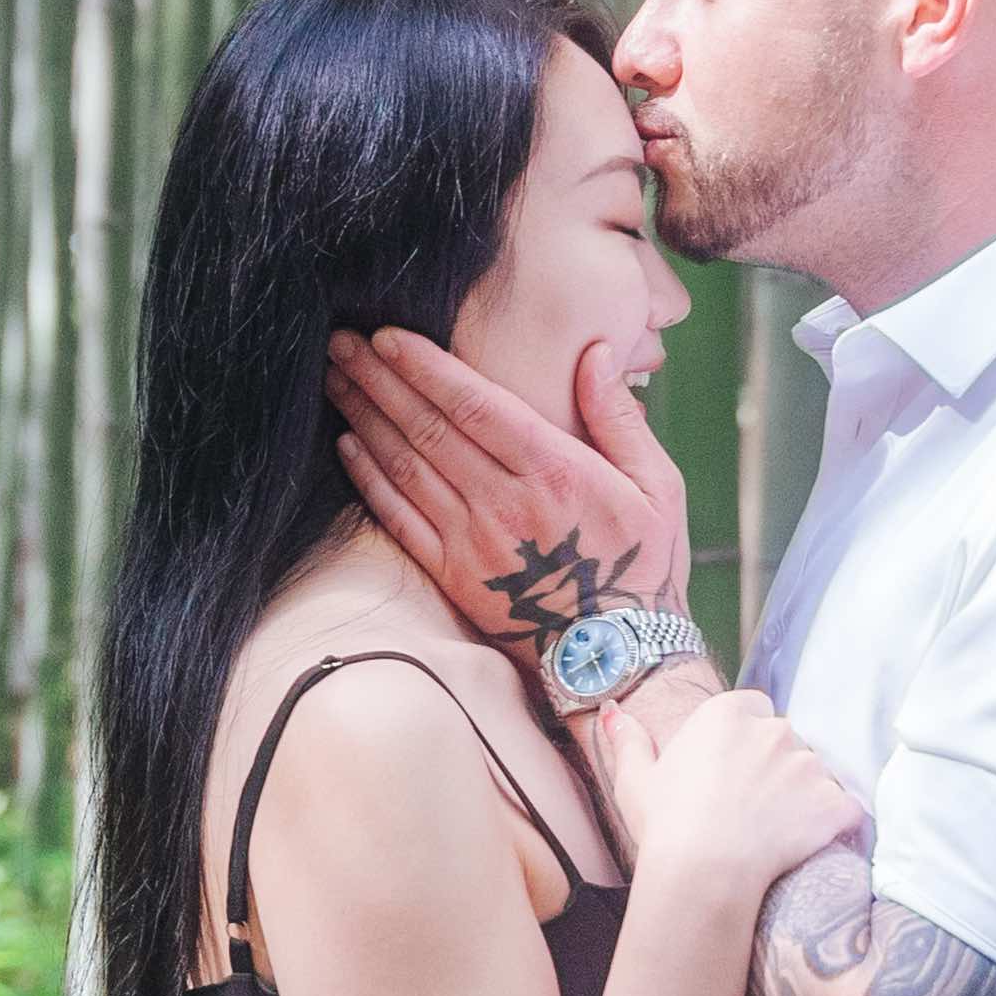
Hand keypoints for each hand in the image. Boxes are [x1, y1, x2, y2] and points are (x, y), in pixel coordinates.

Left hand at [326, 327, 689, 674]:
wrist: (615, 660)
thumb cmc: (643, 566)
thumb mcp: (659, 486)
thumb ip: (619, 417)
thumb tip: (595, 352)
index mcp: (556, 471)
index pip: (475, 406)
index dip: (426, 368)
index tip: (388, 336)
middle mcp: (505, 502)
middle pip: (428, 428)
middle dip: (380, 379)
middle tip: (341, 341)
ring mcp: (472, 541)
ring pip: (405, 467)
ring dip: (365, 419)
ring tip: (336, 379)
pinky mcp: (452, 575)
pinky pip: (400, 519)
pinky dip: (369, 479)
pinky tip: (347, 446)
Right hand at [619, 685, 864, 911]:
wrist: (702, 874)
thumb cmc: (665, 827)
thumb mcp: (636, 780)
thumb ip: (629, 741)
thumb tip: (614, 711)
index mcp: (728, 714)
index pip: (755, 708)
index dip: (747, 739)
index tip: (735, 771)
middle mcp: (775, 729)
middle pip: (788, 739)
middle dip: (778, 766)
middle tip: (754, 807)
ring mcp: (809, 765)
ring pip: (817, 774)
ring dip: (806, 795)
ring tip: (778, 831)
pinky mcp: (834, 804)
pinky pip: (846, 809)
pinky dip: (835, 824)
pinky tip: (810, 844)